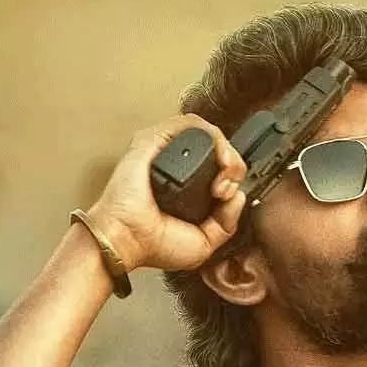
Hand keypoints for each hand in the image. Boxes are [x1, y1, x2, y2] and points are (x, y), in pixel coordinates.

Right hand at [88, 114, 247, 271]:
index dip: (234, 179)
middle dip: (235, 167)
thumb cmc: (152, 243)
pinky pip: (190, 123)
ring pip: (209, 133)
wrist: (127, 240)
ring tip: (226, 172)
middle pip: (218, 149)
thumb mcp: (204, 243)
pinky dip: (213, 137)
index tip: (229, 197)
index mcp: (188, 188)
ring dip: (227, 150)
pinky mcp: (154, 140)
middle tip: (227, 188)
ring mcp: (165, 151)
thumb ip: (226, 223)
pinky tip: (219, 159)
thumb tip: (239, 197)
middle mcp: (177, 167)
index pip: (221, 169)